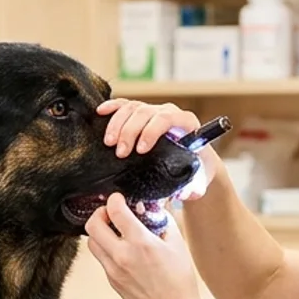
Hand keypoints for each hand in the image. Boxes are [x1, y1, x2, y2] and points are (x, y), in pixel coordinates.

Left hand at [85, 192, 203, 298]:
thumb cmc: (179, 280)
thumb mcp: (176, 244)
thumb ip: (162, 221)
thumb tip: (151, 208)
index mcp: (141, 243)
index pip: (115, 211)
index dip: (114, 199)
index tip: (118, 198)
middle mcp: (122, 255)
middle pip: (92, 225)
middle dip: (99, 213)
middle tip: (110, 213)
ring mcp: (113, 270)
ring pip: (91, 243)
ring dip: (99, 232)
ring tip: (113, 231)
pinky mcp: (111, 280)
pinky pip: (101, 258)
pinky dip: (106, 248)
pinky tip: (121, 249)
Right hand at [97, 98, 223, 200]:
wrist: (195, 160)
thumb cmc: (197, 168)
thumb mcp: (199, 179)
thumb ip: (194, 187)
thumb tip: (184, 194)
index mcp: (187, 122)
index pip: (166, 118)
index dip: (151, 131)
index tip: (140, 150)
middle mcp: (169, 112)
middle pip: (144, 112)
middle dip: (129, 131)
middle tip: (120, 153)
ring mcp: (154, 110)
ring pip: (132, 107)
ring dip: (117, 124)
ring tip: (109, 143)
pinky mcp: (141, 112)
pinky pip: (125, 104)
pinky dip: (112, 107)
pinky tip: (100, 113)